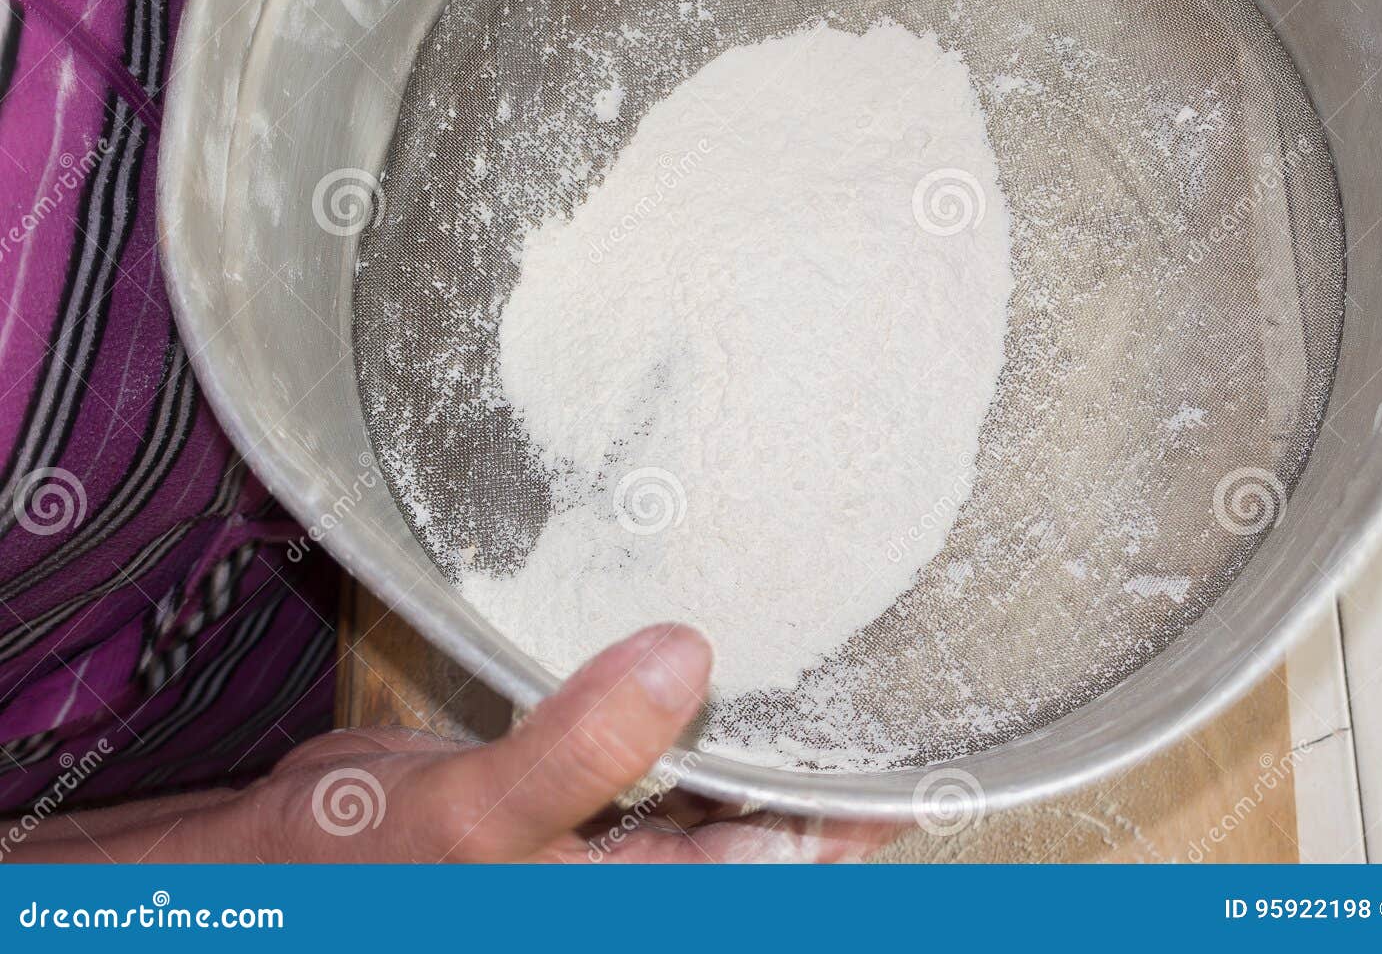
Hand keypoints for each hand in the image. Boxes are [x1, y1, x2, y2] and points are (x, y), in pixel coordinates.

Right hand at [12, 625, 897, 862]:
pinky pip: (671, 759)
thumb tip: (685, 658)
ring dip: (774, 741)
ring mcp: (618, 846)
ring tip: (841, 663)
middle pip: (773, 832)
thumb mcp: (468, 818)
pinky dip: (703, 718)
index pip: (782, 867)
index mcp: (636, 906)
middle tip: (899, 680)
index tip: (925, 749)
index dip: (857, 816)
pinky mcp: (589, 803)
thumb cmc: (355, 874)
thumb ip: (578, 750)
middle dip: (829, 770)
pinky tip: (729, 664)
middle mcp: (642, 884)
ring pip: (727, 792)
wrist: (271, 867)